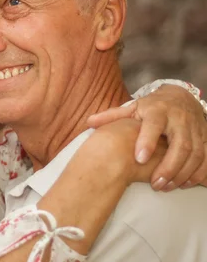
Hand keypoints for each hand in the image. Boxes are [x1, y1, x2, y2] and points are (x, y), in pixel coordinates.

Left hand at [88, 84, 206, 190]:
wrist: (180, 97)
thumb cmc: (150, 107)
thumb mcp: (132, 108)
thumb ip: (112, 116)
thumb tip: (89, 122)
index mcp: (157, 110)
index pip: (153, 125)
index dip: (147, 141)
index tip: (139, 158)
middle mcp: (178, 118)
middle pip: (179, 144)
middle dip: (168, 166)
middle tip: (155, 184)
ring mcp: (195, 128)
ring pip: (195, 153)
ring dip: (182, 173)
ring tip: (166, 187)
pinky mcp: (205, 137)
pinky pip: (206, 157)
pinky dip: (199, 172)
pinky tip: (186, 184)